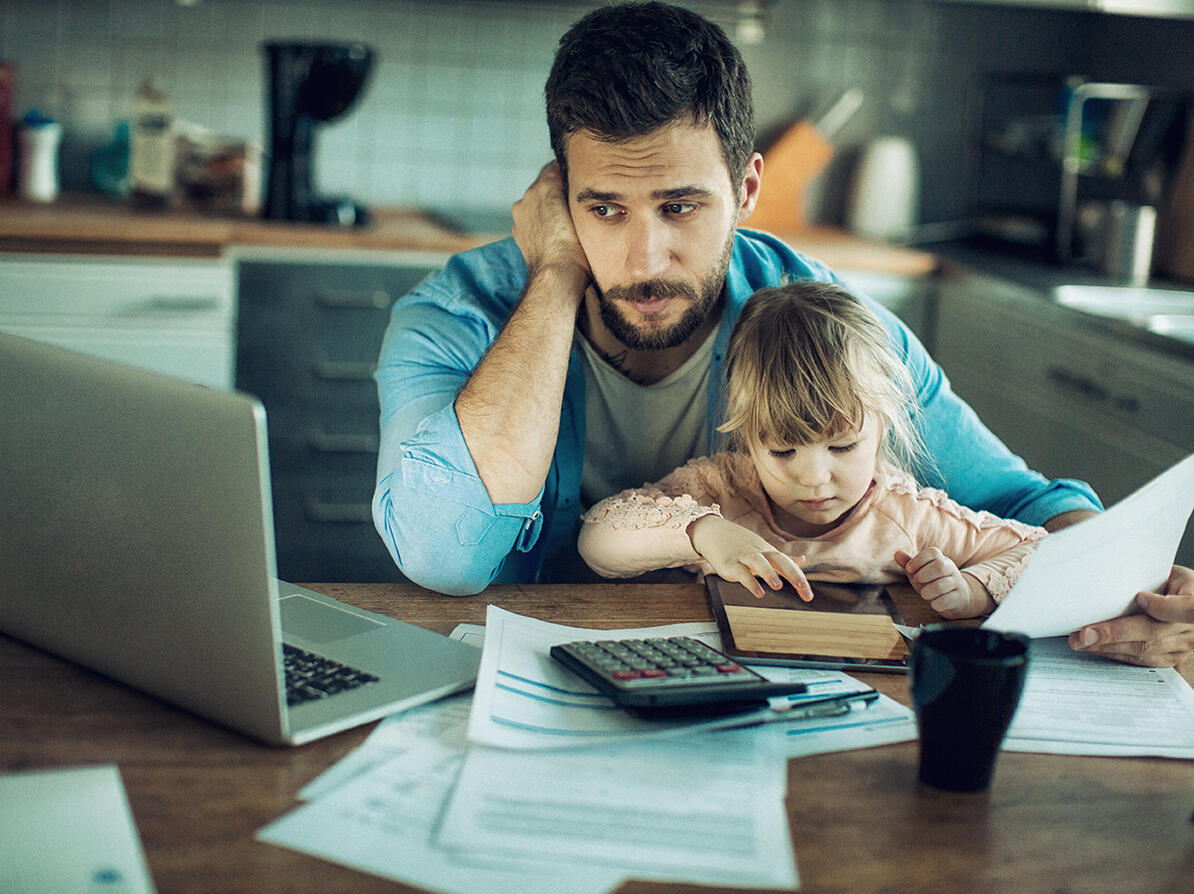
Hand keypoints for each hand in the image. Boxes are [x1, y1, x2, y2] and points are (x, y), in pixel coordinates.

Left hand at [511, 161, 589, 285]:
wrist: (558, 274)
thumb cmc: (577, 245)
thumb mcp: (583, 210)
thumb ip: (575, 189)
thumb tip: (576, 182)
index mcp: (545, 184)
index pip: (555, 167)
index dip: (568, 173)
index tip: (579, 180)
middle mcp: (529, 195)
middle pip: (544, 184)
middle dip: (557, 191)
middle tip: (575, 201)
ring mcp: (521, 214)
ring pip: (536, 203)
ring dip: (548, 207)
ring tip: (566, 220)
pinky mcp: (519, 231)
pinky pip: (531, 219)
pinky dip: (541, 222)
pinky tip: (554, 232)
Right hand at [688, 515, 811, 599]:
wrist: (713, 531)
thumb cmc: (740, 543)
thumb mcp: (763, 549)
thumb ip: (783, 558)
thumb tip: (803, 560)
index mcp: (768, 552)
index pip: (788, 563)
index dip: (800, 578)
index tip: (808, 596)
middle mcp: (758, 553)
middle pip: (778, 560)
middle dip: (792, 574)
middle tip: (803, 589)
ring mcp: (743, 557)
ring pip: (758, 562)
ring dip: (769, 573)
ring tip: (778, 586)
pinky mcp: (729, 563)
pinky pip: (740, 572)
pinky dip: (750, 582)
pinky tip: (758, 592)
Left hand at [895, 548, 993, 618]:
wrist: (959, 598)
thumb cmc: (935, 582)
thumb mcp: (920, 572)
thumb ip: (908, 563)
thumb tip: (897, 553)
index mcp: (942, 560)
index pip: (933, 552)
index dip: (918, 560)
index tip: (909, 569)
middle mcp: (951, 569)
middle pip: (940, 566)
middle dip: (923, 575)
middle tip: (917, 581)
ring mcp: (957, 584)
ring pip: (941, 585)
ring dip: (927, 591)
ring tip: (925, 594)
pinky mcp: (959, 599)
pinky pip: (945, 601)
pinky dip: (935, 603)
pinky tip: (934, 603)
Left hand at [1069, 566, 1193, 667]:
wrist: (1189, 599)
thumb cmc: (1172, 583)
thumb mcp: (1168, 573)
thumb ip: (1148, 577)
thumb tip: (1110, 576)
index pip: (1186, 608)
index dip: (1162, 606)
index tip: (1139, 598)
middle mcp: (1191, 628)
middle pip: (1152, 632)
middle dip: (1113, 634)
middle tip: (1085, 633)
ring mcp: (1183, 646)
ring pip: (1143, 650)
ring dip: (1107, 647)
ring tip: (1081, 641)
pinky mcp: (1171, 659)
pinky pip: (1141, 660)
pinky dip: (1114, 653)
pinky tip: (1095, 647)